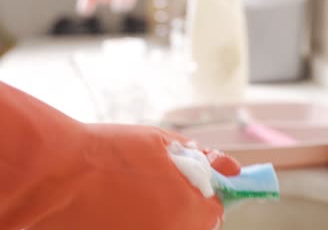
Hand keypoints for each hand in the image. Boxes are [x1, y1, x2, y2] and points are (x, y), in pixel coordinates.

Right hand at [0, 81, 239, 229]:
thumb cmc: (111, 153)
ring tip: (135, 193)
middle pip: (193, 224)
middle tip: (161, 184)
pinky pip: (143, 229)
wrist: (56, 174)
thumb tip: (232, 168)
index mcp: (190, 210)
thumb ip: (203, 159)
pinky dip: (139, 221)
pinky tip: (120, 206)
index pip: (216, 210)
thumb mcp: (164, 144)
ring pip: (168, 227)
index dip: (207, 193)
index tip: (195, 183)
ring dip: (162, 214)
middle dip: (185, 204)